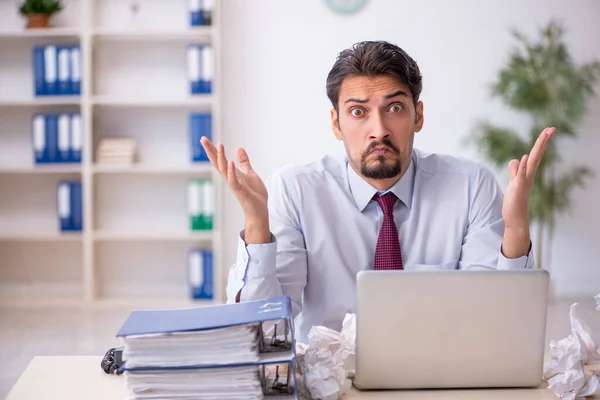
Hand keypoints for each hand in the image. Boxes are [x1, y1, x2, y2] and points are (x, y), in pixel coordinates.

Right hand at [200, 137, 267, 223]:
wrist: (259, 209)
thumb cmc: (253, 193)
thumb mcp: (249, 173)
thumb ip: (244, 162)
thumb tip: (238, 148)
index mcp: (231, 173)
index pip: (219, 159)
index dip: (212, 149)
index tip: (204, 138)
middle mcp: (230, 178)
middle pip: (217, 162)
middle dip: (210, 151)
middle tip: (202, 139)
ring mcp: (234, 184)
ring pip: (224, 170)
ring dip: (221, 157)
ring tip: (219, 145)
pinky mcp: (240, 191)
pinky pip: (233, 181)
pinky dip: (231, 172)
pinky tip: (231, 162)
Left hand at [501, 127, 554, 256]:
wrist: (515, 218)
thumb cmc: (514, 202)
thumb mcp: (513, 183)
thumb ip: (514, 171)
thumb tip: (516, 160)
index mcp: (527, 173)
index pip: (535, 155)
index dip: (541, 143)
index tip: (548, 130)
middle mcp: (528, 176)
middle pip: (537, 155)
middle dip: (543, 141)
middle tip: (552, 128)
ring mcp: (524, 181)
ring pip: (532, 162)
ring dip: (537, 149)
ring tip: (544, 135)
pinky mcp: (517, 188)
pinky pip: (521, 174)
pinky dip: (523, 165)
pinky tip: (526, 157)